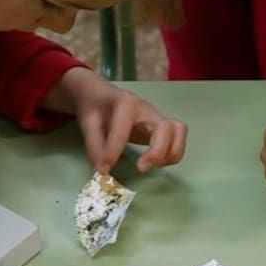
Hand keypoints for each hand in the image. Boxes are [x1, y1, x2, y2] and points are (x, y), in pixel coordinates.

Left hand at [47, 68, 187, 173]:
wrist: (101, 95)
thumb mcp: (88, 122)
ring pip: (178, 131)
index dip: (114, 149)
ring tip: (152, 166)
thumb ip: (95, 146)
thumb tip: (103, 170)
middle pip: (165, 128)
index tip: (104, 168)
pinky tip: (156, 162)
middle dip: (157, 152)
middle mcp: (146, 109)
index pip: (124, 127)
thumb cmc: (95, 107)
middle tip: (141, 168)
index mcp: (125, 103)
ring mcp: (156, 118)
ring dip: (171, 153)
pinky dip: (172, 153)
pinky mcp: (161, 128)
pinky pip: (177, 138)